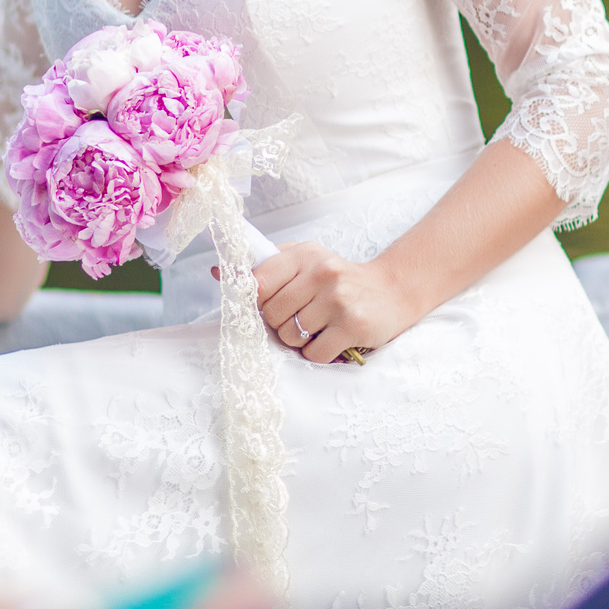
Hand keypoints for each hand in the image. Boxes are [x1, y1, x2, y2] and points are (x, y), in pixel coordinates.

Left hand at [251, 242, 425, 363]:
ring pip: (290, 336)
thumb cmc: (339, 280)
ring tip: (317, 328)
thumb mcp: (305, 262)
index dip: (257, 302)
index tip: (269, 306)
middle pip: (272, 314)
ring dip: (299, 341)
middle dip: (281, 324)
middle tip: (300, 318)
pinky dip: (318, 353)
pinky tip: (331, 339)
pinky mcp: (353, 326)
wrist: (392, 291)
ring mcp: (339, 300)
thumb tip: (216, 270)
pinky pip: (314, 353)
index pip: (257, 283)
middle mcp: (322, 273)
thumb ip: (265, 266)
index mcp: (305, 254)